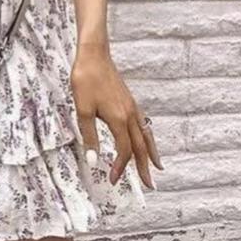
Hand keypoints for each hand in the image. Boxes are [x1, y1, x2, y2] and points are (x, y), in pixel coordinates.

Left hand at [70, 42, 162, 188]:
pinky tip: (146, 137)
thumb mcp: (83, 109)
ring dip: (150, 153)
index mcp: (119, 119)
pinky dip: (148, 136)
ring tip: (157, 167)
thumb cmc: (86, 79)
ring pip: (146, 134)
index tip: (113, 180)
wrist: (94, 54)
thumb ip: (90, 136)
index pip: (124, 150)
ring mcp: (132, 106)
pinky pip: (143, 123)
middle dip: (144, 167)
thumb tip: (93, 161)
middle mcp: (130, 114)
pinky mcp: (129, 99)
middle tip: (150, 186)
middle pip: (140, 146)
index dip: (120, 167)